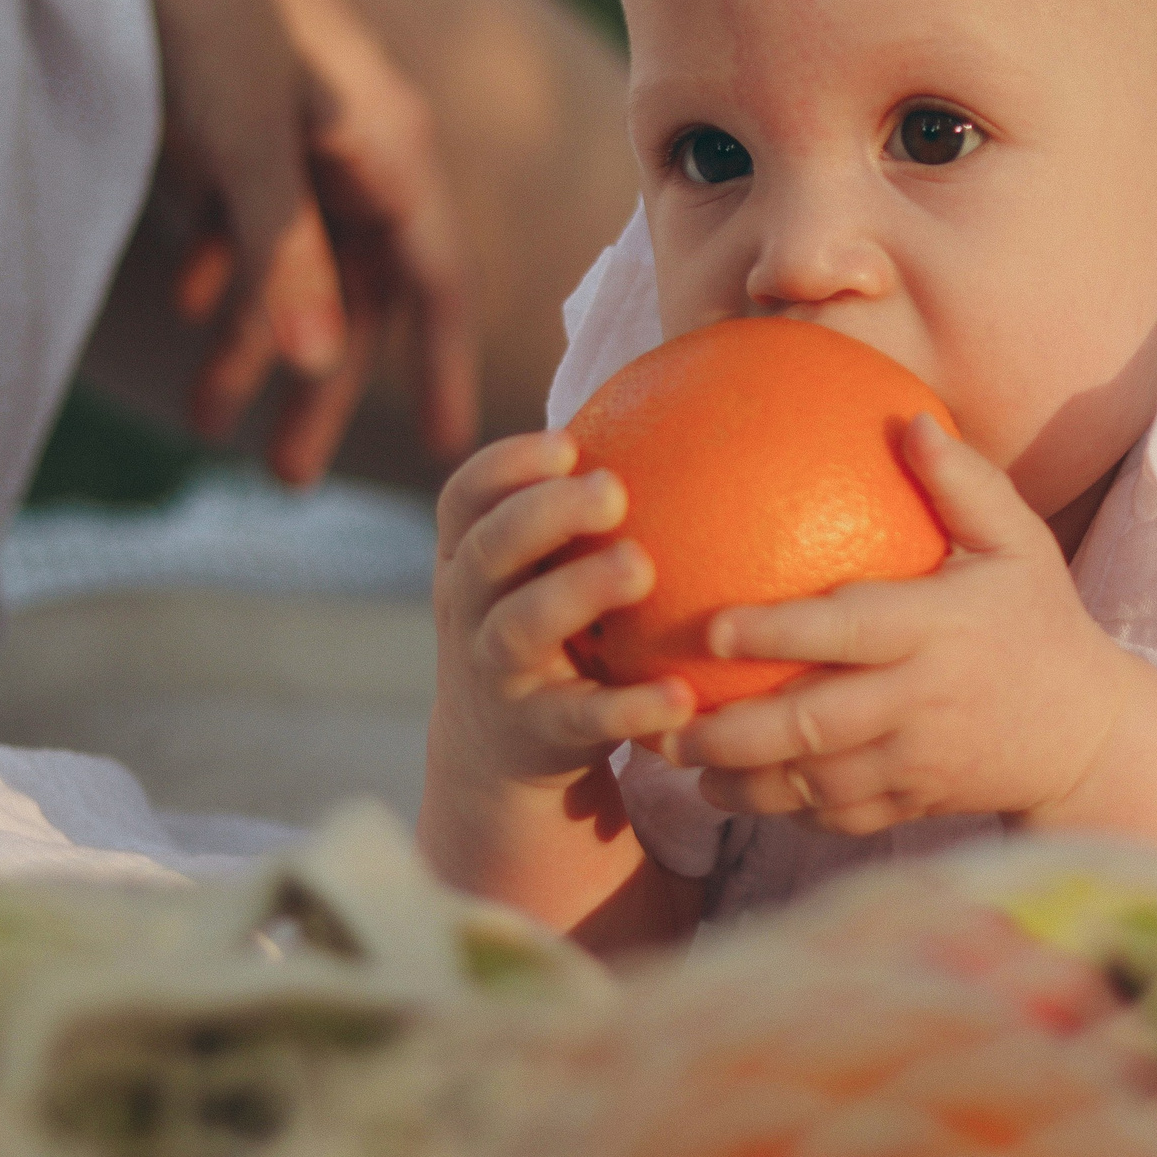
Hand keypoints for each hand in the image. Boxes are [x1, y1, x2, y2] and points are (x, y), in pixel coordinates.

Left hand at [0, 0, 480, 483]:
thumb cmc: (199, 3)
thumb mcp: (241, 137)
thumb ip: (282, 250)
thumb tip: (320, 362)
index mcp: (387, 145)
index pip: (433, 281)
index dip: (440, 368)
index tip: (455, 452)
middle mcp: (360, 143)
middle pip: (360, 289)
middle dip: (319, 388)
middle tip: (287, 481)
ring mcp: (302, 130)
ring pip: (298, 261)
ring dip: (254, 344)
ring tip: (208, 425)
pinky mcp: (243, 114)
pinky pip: (250, 222)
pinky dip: (222, 277)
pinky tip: (189, 315)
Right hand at [430, 432, 695, 790]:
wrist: (496, 751)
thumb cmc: (546, 621)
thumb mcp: (540, 565)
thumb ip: (584, 506)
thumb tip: (691, 404)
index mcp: (471, 555)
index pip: (465, 497)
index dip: (507, 466)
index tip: (568, 443)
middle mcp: (471, 607)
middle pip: (487, 551)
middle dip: (542, 515)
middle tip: (612, 490)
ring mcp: (498, 671)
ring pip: (520, 626)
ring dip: (577, 591)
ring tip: (641, 567)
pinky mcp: (539, 730)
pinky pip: (583, 716)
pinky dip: (629, 707)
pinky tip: (682, 695)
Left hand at [652, 414, 1151, 835]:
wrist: (1092, 736)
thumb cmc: (1043, 622)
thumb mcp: (1021, 545)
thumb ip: (966, 485)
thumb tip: (910, 419)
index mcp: (940, 630)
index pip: (849, 632)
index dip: (781, 633)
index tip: (716, 626)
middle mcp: (923, 702)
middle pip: (815, 725)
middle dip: (734, 731)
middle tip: (665, 719)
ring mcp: (918, 764)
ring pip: (814, 784)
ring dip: (741, 782)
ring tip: (678, 763)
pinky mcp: (915, 805)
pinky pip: (837, 816)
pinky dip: (783, 811)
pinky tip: (734, 792)